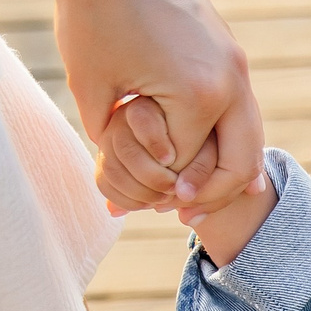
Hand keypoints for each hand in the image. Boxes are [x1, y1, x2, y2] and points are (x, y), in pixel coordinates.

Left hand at [15, 0, 267, 213]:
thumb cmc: (94, 12)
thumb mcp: (94, 90)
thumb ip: (113, 143)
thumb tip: (122, 187)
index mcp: (198, 97)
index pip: (185, 169)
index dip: (154, 190)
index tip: (125, 203)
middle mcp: (230, 83)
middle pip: (237, 166)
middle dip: (208, 196)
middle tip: (181, 216)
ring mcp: (235, 66)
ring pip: (249, 139)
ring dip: (224, 171)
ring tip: (195, 196)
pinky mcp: (229, 51)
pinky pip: (241, 110)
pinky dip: (227, 139)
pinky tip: (210, 157)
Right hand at [95, 94, 213, 215]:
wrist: (188, 154)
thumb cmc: (202, 149)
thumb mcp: (207, 152)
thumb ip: (199, 168)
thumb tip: (183, 195)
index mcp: (147, 105)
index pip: (141, 118)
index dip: (155, 142)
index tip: (172, 160)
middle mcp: (122, 119)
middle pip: (124, 148)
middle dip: (150, 175)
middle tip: (173, 188)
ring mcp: (109, 141)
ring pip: (111, 168)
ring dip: (138, 191)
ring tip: (164, 198)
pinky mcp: (105, 162)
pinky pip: (103, 183)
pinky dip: (125, 200)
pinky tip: (147, 205)